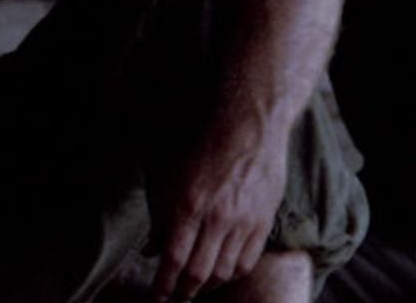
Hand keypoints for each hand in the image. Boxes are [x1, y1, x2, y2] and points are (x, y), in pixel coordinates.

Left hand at [149, 123, 287, 302]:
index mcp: (189, 205)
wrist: (251, 130)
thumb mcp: (175, 179)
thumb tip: (152, 251)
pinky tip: (222, 275)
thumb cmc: (207, 150)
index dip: (164, 285)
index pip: (174, 259)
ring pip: (223, 272)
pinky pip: (247, 262)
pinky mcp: (263, 223)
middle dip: (184, 292)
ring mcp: (243, 223)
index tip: (157, 298)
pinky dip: (231, 275)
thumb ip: (164, 218)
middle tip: (175, 297)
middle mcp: (217, 218)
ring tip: (196, 289)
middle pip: (199, 273)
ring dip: (207, 287)